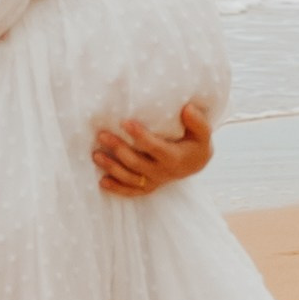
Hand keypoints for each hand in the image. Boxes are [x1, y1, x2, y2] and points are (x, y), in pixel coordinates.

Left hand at [92, 100, 213, 198]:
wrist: (196, 163)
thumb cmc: (196, 142)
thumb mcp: (202, 133)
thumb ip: (197, 121)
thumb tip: (187, 108)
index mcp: (174, 158)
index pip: (155, 147)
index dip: (140, 136)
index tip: (125, 122)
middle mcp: (163, 172)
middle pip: (136, 163)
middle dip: (118, 149)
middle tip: (102, 135)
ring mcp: (154, 181)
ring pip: (130, 178)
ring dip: (112, 167)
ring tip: (96, 155)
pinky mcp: (148, 186)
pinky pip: (131, 191)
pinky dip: (116, 188)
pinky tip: (102, 181)